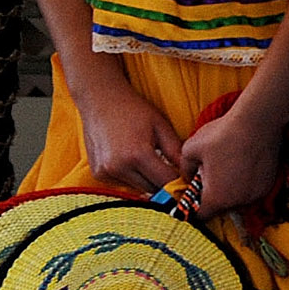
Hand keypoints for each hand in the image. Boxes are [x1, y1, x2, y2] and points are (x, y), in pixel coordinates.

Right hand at [70, 67, 182, 194]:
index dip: (181, 182)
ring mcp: (105, 172)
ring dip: (149, 181)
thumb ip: (176, 152)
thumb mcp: (161, 127)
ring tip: (154, 163)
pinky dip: (133, 178)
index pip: (167, 182)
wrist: (100, 100)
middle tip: (174, 171)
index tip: (189, 178)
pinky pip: (124, 184)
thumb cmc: (134, 110)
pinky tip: (134, 162)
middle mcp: (118, 167)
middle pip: (153, 189)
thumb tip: (191, 173)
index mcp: (137, 155)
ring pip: (139, 188)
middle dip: (166, 183)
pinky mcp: (98, 174)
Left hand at [179, 102, 285, 220]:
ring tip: (225, 170)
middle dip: (211, 199)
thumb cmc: (222, 134)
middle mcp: (239, 201)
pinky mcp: (269, 184)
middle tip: (205, 180)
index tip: (189, 197)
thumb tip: (189, 177)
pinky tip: (240, 166)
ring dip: (228, 192)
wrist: (258, 121)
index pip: (200, 215)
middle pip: (220, 210)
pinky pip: (250, 191)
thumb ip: (185, 169)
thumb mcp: (190, 149)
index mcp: (217, 197)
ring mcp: (256, 193)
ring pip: (237, 201)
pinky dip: (243, 185)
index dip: (191, 208)